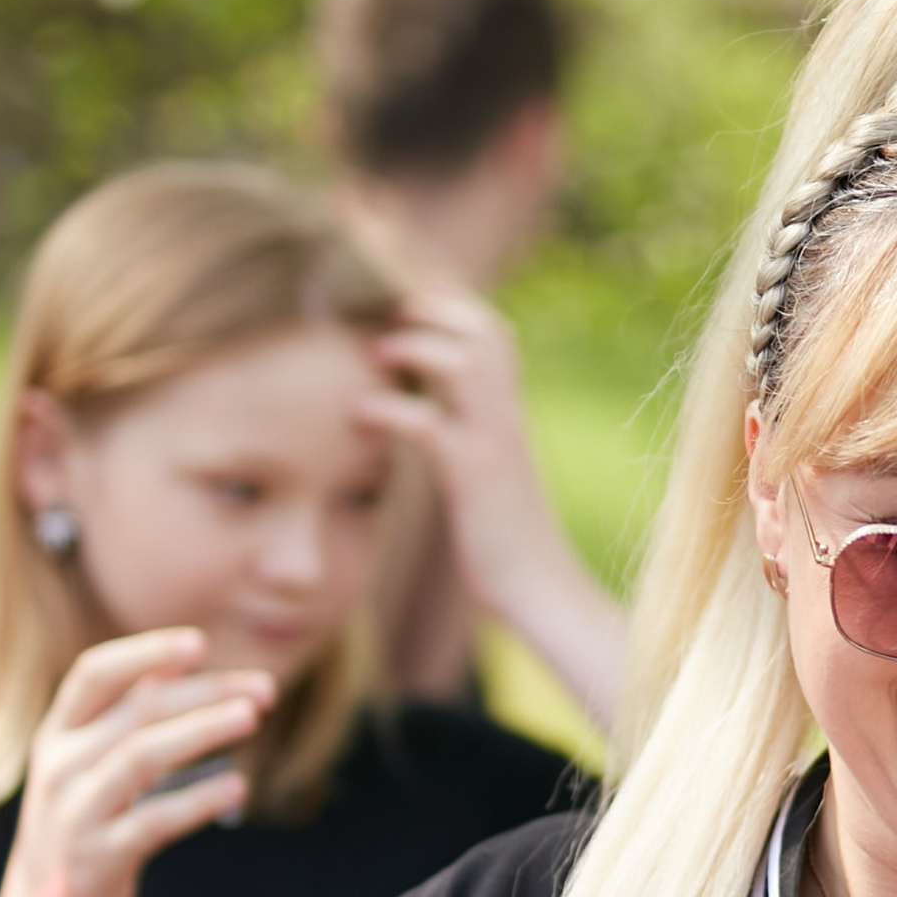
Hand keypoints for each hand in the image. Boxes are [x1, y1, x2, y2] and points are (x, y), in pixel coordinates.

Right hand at [0, 630, 274, 896]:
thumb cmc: (80, 840)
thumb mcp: (88, 775)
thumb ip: (126, 726)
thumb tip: (183, 668)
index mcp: (56, 739)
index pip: (93, 674)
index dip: (144, 652)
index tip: (199, 642)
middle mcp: (58, 769)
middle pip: (136, 710)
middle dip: (204, 692)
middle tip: (264, 689)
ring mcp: (74, 815)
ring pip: (140, 755)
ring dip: (202, 731)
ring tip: (252, 718)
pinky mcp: (95, 861)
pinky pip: (152, 821)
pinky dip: (197, 801)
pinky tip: (236, 789)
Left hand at [361, 286, 569, 627]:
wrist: (540, 592)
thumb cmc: (508, 541)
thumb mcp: (492, 477)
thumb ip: (471, 439)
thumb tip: (438, 424)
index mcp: (511, 415)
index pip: (495, 334)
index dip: (454, 306)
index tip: (408, 304)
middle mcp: (508, 420)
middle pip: (487, 332)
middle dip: (436, 309)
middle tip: (389, 314)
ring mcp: (494, 445)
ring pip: (466, 364)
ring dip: (416, 346)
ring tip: (377, 352)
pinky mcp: (473, 479)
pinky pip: (430, 427)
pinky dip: (389, 410)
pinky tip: (356, 414)